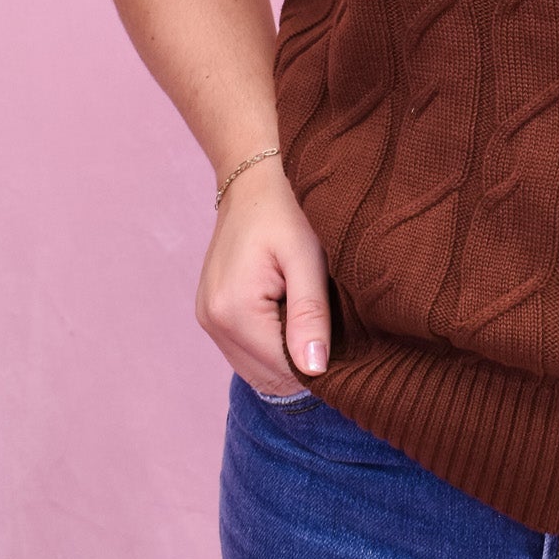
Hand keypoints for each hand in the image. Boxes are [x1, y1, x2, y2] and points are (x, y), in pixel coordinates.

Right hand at [195, 163, 331, 394]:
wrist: (254, 181)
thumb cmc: (288, 211)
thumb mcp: (307, 257)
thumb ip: (310, 313)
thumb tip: (315, 370)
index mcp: (233, 310)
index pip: (283, 369)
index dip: (319, 364)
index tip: (349, 344)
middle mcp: (213, 323)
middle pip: (268, 376)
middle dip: (304, 362)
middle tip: (335, 328)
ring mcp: (208, 321)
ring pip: (258, 369)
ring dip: (288, 357)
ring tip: (313, 318)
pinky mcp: (212, 315)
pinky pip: (247, 353)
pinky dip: (273, 346)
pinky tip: (293, 316)